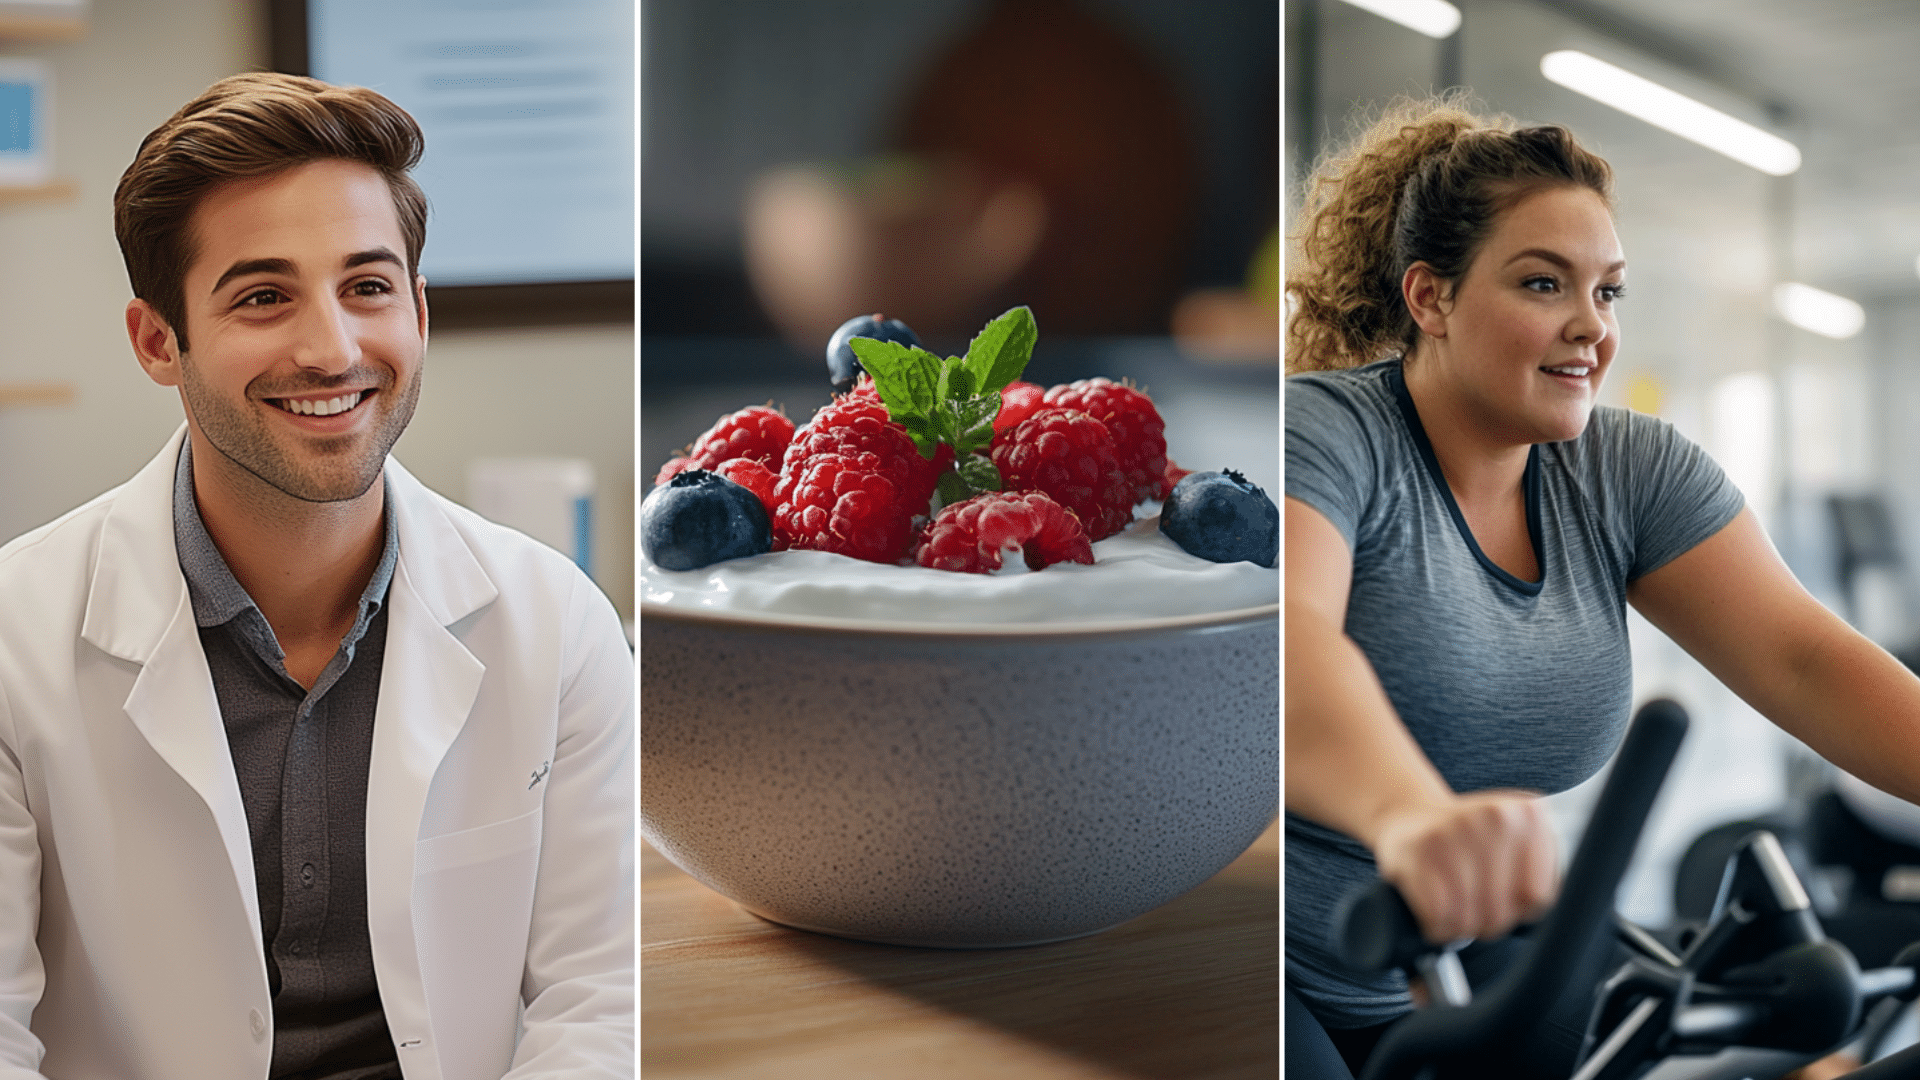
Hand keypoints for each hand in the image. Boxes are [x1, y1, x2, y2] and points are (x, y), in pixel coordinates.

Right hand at [1371, 790, 1558, 943]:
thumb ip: (1543, 870)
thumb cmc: (1468, 842)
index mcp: (1529, 813)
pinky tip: (1433, 908)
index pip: (1539, 895)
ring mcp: (1456, 830)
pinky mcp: (1421, 848)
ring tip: (1451, 907)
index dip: (1520, 910)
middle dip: (1486, 922)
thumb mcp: (1515, 841)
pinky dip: (1436, 925)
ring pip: (1470, 917)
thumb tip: (1571, 918)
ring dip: (1458, 926)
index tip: (1505, 902)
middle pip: (1503, 910)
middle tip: (1473, 906)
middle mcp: (1497, 816)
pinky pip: (1439, 916)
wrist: (1408, 816)